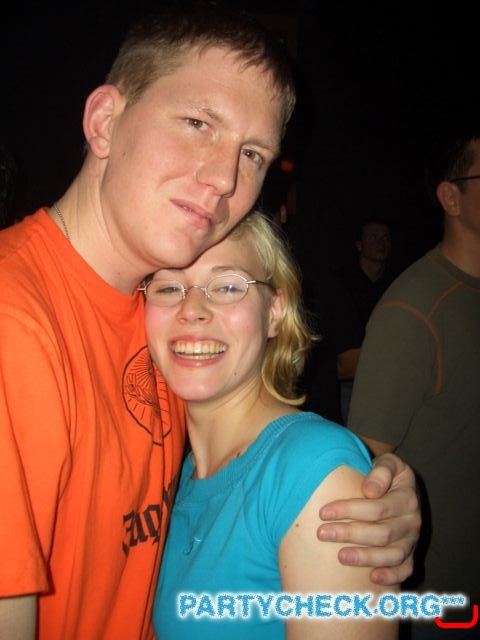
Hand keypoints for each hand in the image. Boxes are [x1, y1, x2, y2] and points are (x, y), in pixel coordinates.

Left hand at [317, 453, 420, 585]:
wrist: (400, 486)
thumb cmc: (387, 474)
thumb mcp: (389, 463)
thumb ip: (381, 471)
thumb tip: (369, 491)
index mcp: (407, 498)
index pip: (377, 508)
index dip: (349, 510)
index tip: (323, 512)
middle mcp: (412, 521)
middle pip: (381, 533)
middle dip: (349, 534)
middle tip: (321, 533)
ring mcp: (411, 540)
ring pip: (392, 555)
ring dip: (365, 557)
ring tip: (339, 556)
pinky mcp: (410, 554)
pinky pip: (405, 570)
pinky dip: (391, 576)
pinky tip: (372, 578)